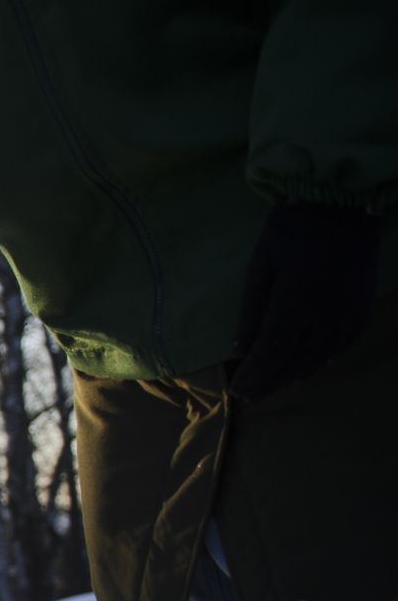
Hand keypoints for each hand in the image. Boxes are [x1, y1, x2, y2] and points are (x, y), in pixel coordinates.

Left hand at [229, 202, 379, 401]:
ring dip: (296, 374)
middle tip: (250, 395)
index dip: (254, 375)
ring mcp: (350, 309)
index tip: (237, 391)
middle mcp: (327, 311)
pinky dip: (327, 358)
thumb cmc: (290, 232)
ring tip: (274, 384)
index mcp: (296, 300)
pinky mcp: (364, 304)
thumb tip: (241, 350)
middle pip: (296, 360)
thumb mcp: (260, 266)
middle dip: (271, 381)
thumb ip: (252, 311)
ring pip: (322, 356)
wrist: (341, 205)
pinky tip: (312, 366)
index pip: (272, 351)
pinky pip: (346, 341)